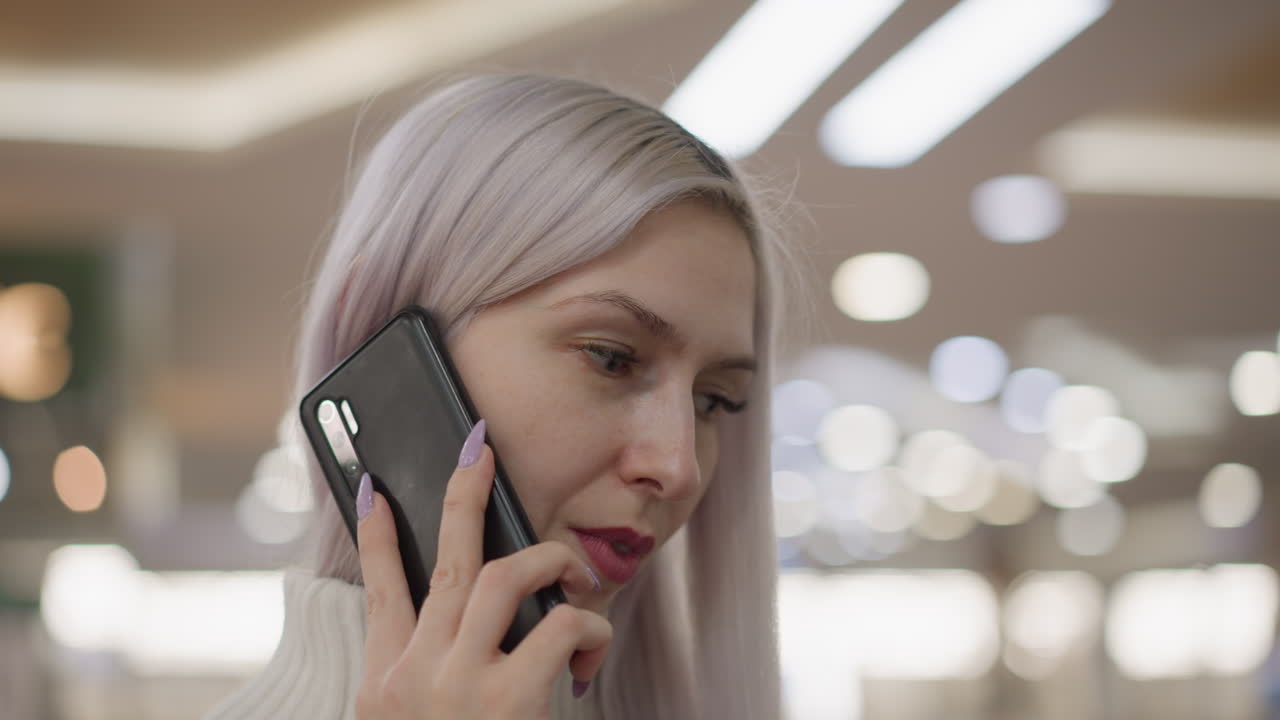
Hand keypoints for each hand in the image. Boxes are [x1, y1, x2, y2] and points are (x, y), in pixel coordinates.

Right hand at [353, 424, 611, 718]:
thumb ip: (428, 681)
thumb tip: (472, 623)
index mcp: (385, 687)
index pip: (379, 592)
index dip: (378, 535)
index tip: (373, 490)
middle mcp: (414, 676)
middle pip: (446, 561)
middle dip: (464, 495)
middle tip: (478, 449)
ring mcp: (457, 684)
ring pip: (504, 576)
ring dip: (547, 561)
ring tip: (568, 573)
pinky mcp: (506, 699)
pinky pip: (557, 629)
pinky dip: (584, 629)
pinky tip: (590, 650)